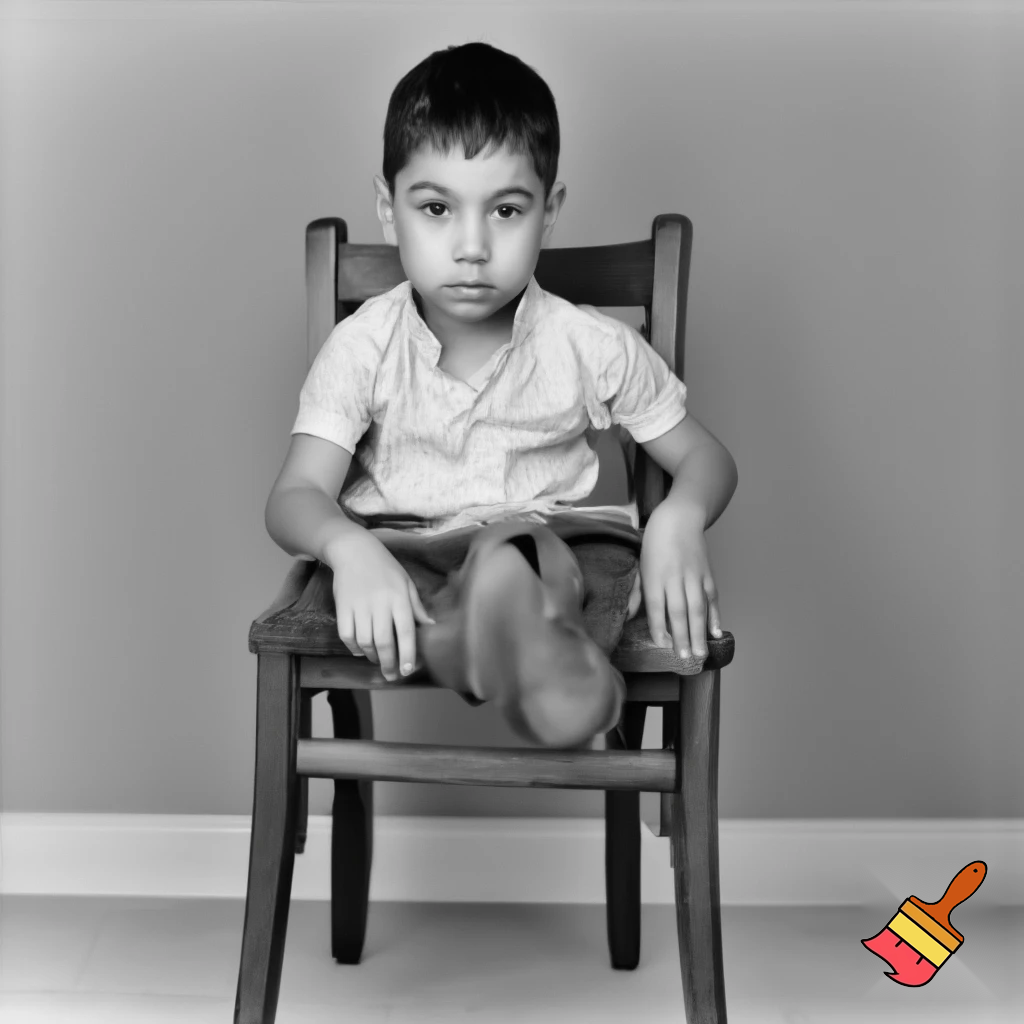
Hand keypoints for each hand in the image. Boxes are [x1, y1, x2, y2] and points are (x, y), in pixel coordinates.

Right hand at [325, 533, 434, 681]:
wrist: (353, 550)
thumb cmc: (385, 568)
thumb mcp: (406, 582)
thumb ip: (416, 606)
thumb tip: (430, 626)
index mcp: (399, 598)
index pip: (405, 631)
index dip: (407, 653)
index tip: (408, 670)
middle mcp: (379, 604)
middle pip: (383, 642)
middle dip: (388, 663)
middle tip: (392, 676)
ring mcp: (359, 606)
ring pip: (365, 641)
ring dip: (372, 656)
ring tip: (378, 660)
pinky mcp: (342, 607)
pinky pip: (347, 635)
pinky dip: (353, 647)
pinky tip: (361, 650)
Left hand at [638, 502, 722, 659]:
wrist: (679, 519)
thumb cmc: (654, 544)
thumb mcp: (640, 565)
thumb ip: (637, 592)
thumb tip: (629, 616)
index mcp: (654, 576)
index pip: (656, 607)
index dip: (659, 628)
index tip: (663, 646)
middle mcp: (675, 577)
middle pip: (679, 611)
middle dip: (682, 637)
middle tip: (686, 658)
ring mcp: (693, 576)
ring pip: (698, 608)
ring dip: (699, 633)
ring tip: (700, 653)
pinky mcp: (707, 574)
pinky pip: (712, 598)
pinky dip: (715, 616)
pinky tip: (715, 632)